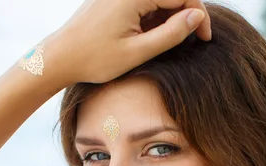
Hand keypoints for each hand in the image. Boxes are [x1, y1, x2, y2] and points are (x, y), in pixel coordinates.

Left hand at [50, 0, 210, 84]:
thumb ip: (170, 34)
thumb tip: (197, 17)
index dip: (200, 16)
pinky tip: (146, 39)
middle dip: (185, 16)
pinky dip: (153, 17)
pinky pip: (144, 1)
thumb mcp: (137, 52)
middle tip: (191, 43)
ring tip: (159, 46)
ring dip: (168, 18)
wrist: (60, 57)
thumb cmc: (94, 59)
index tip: (206, 40)